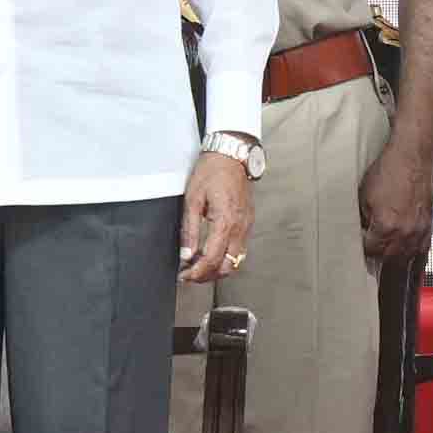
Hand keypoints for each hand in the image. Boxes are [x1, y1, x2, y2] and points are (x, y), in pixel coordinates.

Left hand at [181, 150, 256, 280]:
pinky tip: (211, 252)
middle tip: (190, 275)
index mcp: (225, 221)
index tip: (184, 275)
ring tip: (198, 265)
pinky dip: (225, 257)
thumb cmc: (213, 171)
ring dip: (217, 269)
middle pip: (227, 267)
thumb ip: (189, 230)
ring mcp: (247, 226)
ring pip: (236, 261)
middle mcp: (240, 227)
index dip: (196, 272)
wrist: (232, 155)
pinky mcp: (248, 223)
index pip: (211, 259)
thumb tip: (186, 254)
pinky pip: (240, 249)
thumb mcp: (192, 199)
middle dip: (207, 276)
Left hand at [357, 117, 432, 270]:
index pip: (371, 251)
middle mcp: (405, 233)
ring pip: (406, 259)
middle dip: (377, 258)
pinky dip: (412, 255)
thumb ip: (364, 220)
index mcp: (386, 226)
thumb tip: (363, 232)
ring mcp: (419, 230)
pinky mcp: (428, 225)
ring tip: (386, 258)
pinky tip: (406, 255)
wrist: (412, 156)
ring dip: (395, 260)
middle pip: (389, 260)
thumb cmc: (389, 171)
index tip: (358, 245)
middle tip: (370, 253)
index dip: (362, 249)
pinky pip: (422, 250)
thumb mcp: (364, 196)